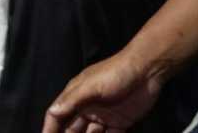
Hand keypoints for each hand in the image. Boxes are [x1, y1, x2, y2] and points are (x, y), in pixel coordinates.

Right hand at [41, 50, 165, 132]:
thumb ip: (72, 100)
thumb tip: (53, 112)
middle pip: (72, 128)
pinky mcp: (120, 122)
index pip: (58, 115)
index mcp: (76, 96)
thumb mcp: (91, 85)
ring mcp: (103, 116)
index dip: (50, 128)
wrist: (147, 70)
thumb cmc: (116, 73)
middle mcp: (87, 107)